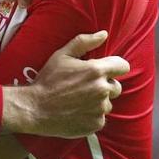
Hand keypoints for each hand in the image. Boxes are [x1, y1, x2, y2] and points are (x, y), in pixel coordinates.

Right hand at [4, 31, 128, 137]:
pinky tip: (76, 111)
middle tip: (84, 86)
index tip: (104, 69)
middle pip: (116, 86)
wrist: (35, 108)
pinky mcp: (97, 123)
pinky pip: (100, 117)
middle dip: (104, 85)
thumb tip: (103, 34)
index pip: (123, 66)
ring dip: (97, 101)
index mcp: (96, 71)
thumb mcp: (61, 56)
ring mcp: (100, 108)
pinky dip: (91, 115)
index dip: (114, 66)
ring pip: (107, 103)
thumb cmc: (47, 80)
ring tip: (77, 100)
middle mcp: (102, 90)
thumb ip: (83, 42)